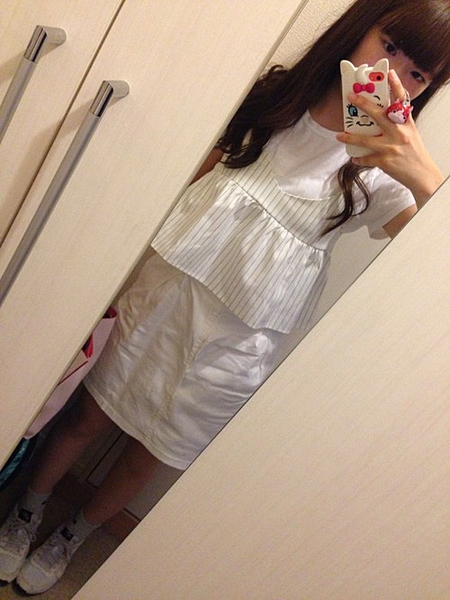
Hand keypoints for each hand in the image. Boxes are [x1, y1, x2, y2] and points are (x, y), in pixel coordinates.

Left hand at [336, 70, 443, 206]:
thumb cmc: (415, 154)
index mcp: (407, 124)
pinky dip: (360, 159)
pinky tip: (354, 158)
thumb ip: (398, 125)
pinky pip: (367, 158)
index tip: (389, 73)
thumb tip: (380, 119)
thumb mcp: (410, 134)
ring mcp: (392, 147)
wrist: (422, 175)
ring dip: (351, 137)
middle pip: (379, 115)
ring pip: (367, 140)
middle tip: (351, 97)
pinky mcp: (385, 161)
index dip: (396, 85)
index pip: (402, 101)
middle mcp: (399, 133)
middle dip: (364, 105)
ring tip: (339, 135)